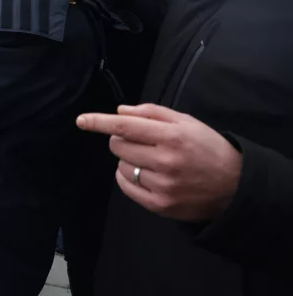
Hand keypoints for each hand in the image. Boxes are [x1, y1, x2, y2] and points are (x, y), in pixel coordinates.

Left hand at [76, 104, 241, 221]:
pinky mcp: (160, 205)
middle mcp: (166, 161)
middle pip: (118, 146)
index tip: (81, 120)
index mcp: (172, 136)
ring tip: (151, 161)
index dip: (100, 122)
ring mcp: (162, 185)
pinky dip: (128, 178)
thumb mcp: (187, 122)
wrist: (236, 187)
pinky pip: (126, 187)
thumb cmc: (208, 148)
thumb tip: (120, 111)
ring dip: (128, 160)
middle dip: (121, 140)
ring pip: (121, 166)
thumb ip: (152, 113)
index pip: (125, 126)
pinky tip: (145, 174)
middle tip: (141, 142)